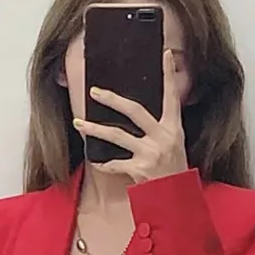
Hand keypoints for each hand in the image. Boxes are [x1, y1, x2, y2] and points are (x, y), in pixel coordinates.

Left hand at [75, 47, 188, 184]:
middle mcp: (163, 137)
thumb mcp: (174, 145)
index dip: (168, 75)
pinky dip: (104, 163)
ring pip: (117, 135)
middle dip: (112, 99)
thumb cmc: (173, 172)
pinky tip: (96, 161)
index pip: (171, 96)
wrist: (176, 200)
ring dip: (94, 129)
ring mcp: (150, 153)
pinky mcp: (140, 170)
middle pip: (135, 110)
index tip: (165, 54)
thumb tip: (140, 113)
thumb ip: (160, 129)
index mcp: (174, 128)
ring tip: (78, 122)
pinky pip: (115, 163)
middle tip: (95, 91)